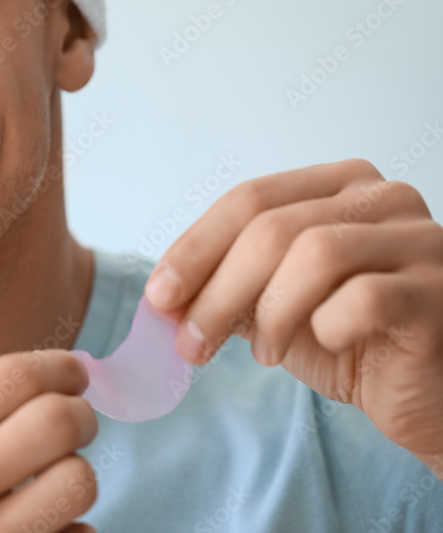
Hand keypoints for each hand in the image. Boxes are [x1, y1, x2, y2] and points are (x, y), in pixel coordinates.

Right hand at [0, 350, 98, 532]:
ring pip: (78, 482)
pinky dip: (71, 531)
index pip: (13, 378)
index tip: (76, 374)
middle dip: (81, 417)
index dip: (60, 368)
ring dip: (74, 479)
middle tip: (75, 426)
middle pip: (56, 421)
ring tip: (48, 486)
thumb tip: (63, 376)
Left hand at [144, 159, 442, 463]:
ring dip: (268, 312)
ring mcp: (419, 240)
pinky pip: (363, 298)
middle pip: (272, 227)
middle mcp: (383, 198)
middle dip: (216, 290)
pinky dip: (325, 326)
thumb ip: (225, 288)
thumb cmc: (349, 338)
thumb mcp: (274, 305)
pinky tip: (323, 346)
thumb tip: (163, 298)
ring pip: (315, 253)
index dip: (195, 248)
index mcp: (338, 185)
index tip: (159, 297)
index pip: (248, 199)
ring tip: (264, 353)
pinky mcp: (439, 292)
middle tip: (191, 343)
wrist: (424, 390)